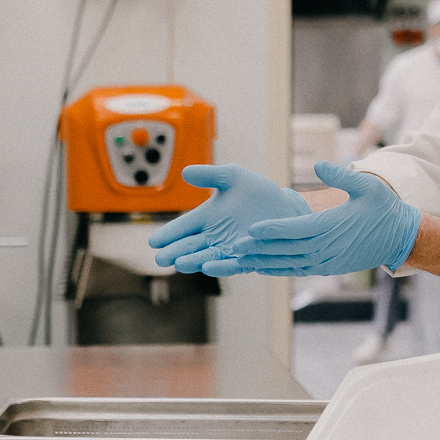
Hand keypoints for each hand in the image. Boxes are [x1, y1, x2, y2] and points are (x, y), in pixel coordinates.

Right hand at [148, 165, 309, 273]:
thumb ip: (211, 175)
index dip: (169, 234)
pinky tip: (208, 266)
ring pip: (205, 257)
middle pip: (189, 245)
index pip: (182, 227)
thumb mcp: (234, 178)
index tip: (153, 242)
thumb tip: (185, 172)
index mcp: (206, 217)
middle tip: (160, 259)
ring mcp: (228, 249)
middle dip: (175, 252)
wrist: (286, 209)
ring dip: (193, 261)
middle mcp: (213, 236)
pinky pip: (231, 264)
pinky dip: (220, 266)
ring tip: (179, 264)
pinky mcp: (245, 258)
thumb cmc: (258, 193)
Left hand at [206, 161, 420, 277]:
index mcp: (331, 227)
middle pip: (286, 250)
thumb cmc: (384, 209)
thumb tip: (319, 164)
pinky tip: (262, 266)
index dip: (272, 229)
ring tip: (240, 259)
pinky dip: (278, 269)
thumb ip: (341, 175)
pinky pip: (297, 270)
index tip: (250, 228)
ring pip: (289, 264)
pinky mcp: (327, 268)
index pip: (295, 230)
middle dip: (259, 249)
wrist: (400, 238)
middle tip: (233, 247)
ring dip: (264, 262)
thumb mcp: (367, 186)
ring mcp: (326, 261)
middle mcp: (326, 248)